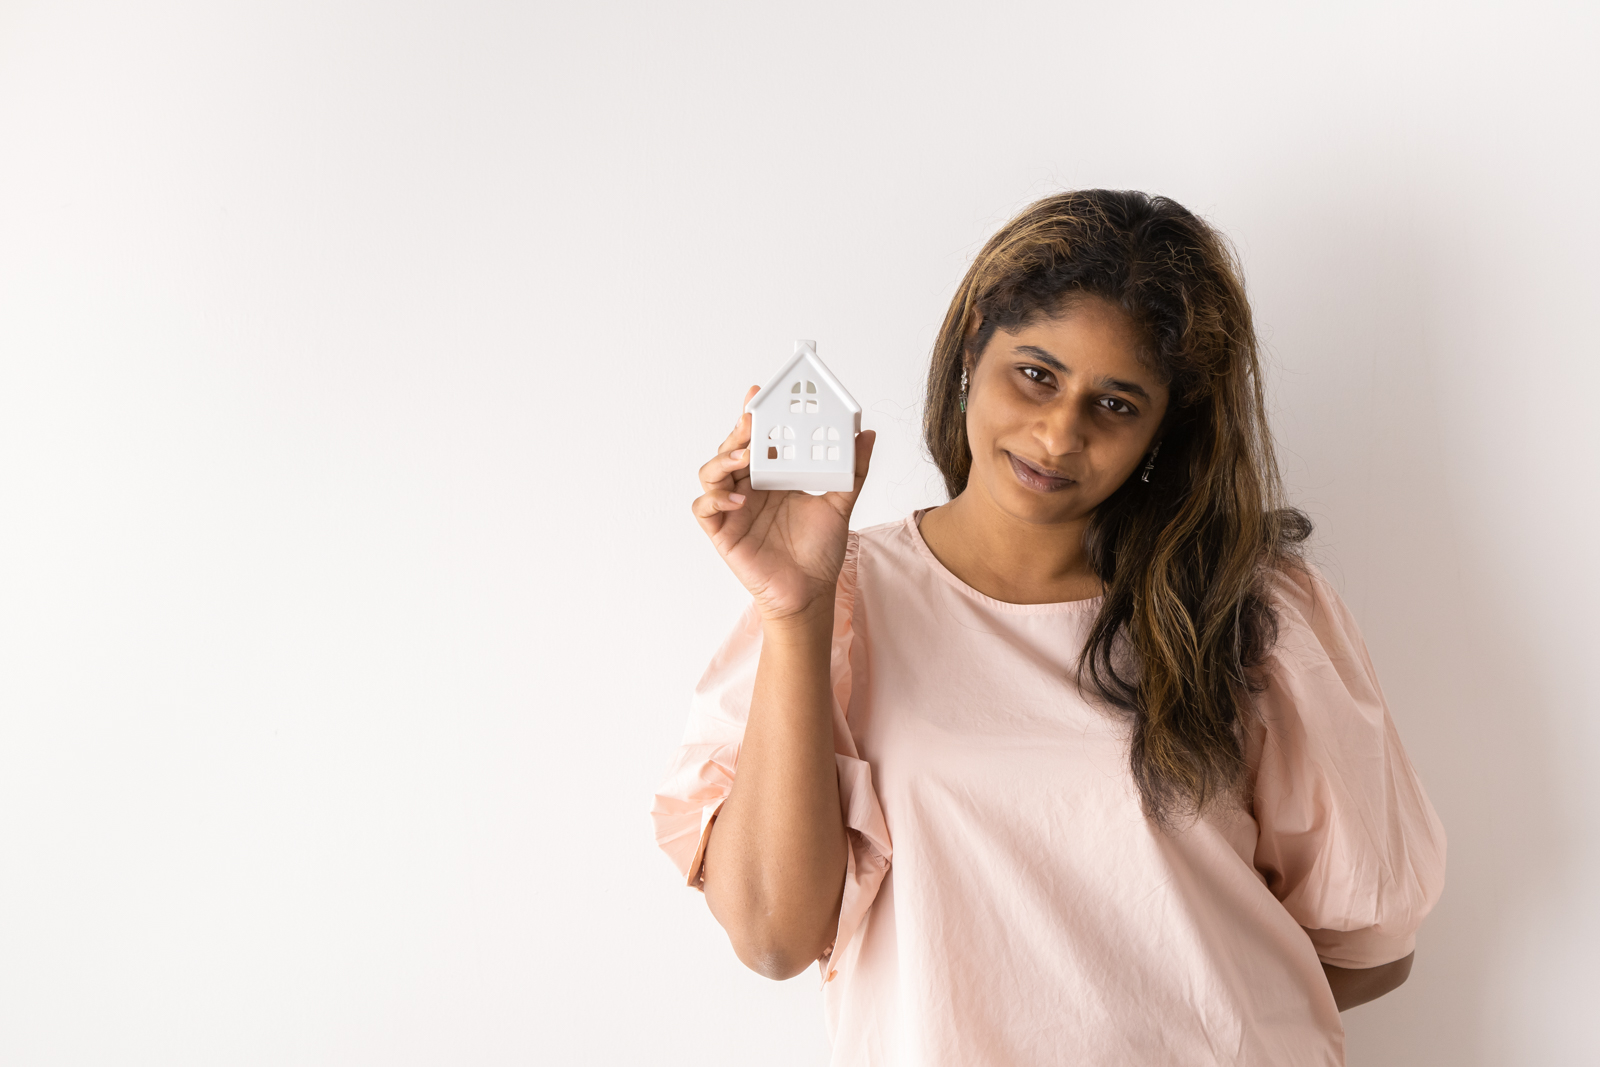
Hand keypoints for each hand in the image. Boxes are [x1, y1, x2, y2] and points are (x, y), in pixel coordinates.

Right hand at [693, 385, 876, 622]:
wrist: (810, 592)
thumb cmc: (819, 550)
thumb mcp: (840, 503)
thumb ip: (852, 469)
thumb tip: (865, 434)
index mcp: (772, 476)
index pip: (757, 439)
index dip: (752, 416)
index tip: (757, 393)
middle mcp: (749, 488)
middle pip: (730, 449)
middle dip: (736, 432)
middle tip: (750, 421)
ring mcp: (732, 508)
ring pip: (711, 472)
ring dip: (722, 460)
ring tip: (743, 458)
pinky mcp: (722, 532)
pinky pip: (704, 508)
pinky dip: (715, 499)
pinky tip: (738, 500)